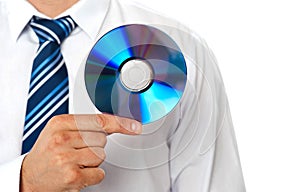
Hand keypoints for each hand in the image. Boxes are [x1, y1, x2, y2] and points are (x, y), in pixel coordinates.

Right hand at [20, 114, 141, 191]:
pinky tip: (77, 172)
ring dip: (93, 161)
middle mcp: (62, 139)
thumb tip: (116, 123)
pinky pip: (99, 172)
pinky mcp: (72, 176)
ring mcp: (66, 158)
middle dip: (95, 146)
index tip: (134, 126)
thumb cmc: (47, 152)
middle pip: (102, 139)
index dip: (120, 123)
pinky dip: (93, 175)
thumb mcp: (60, 130)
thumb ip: (84, 124)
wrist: (28, 177)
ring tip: (75, 162)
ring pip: (101, 155)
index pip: (99, 120)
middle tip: (77, 151)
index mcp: (60, 123)